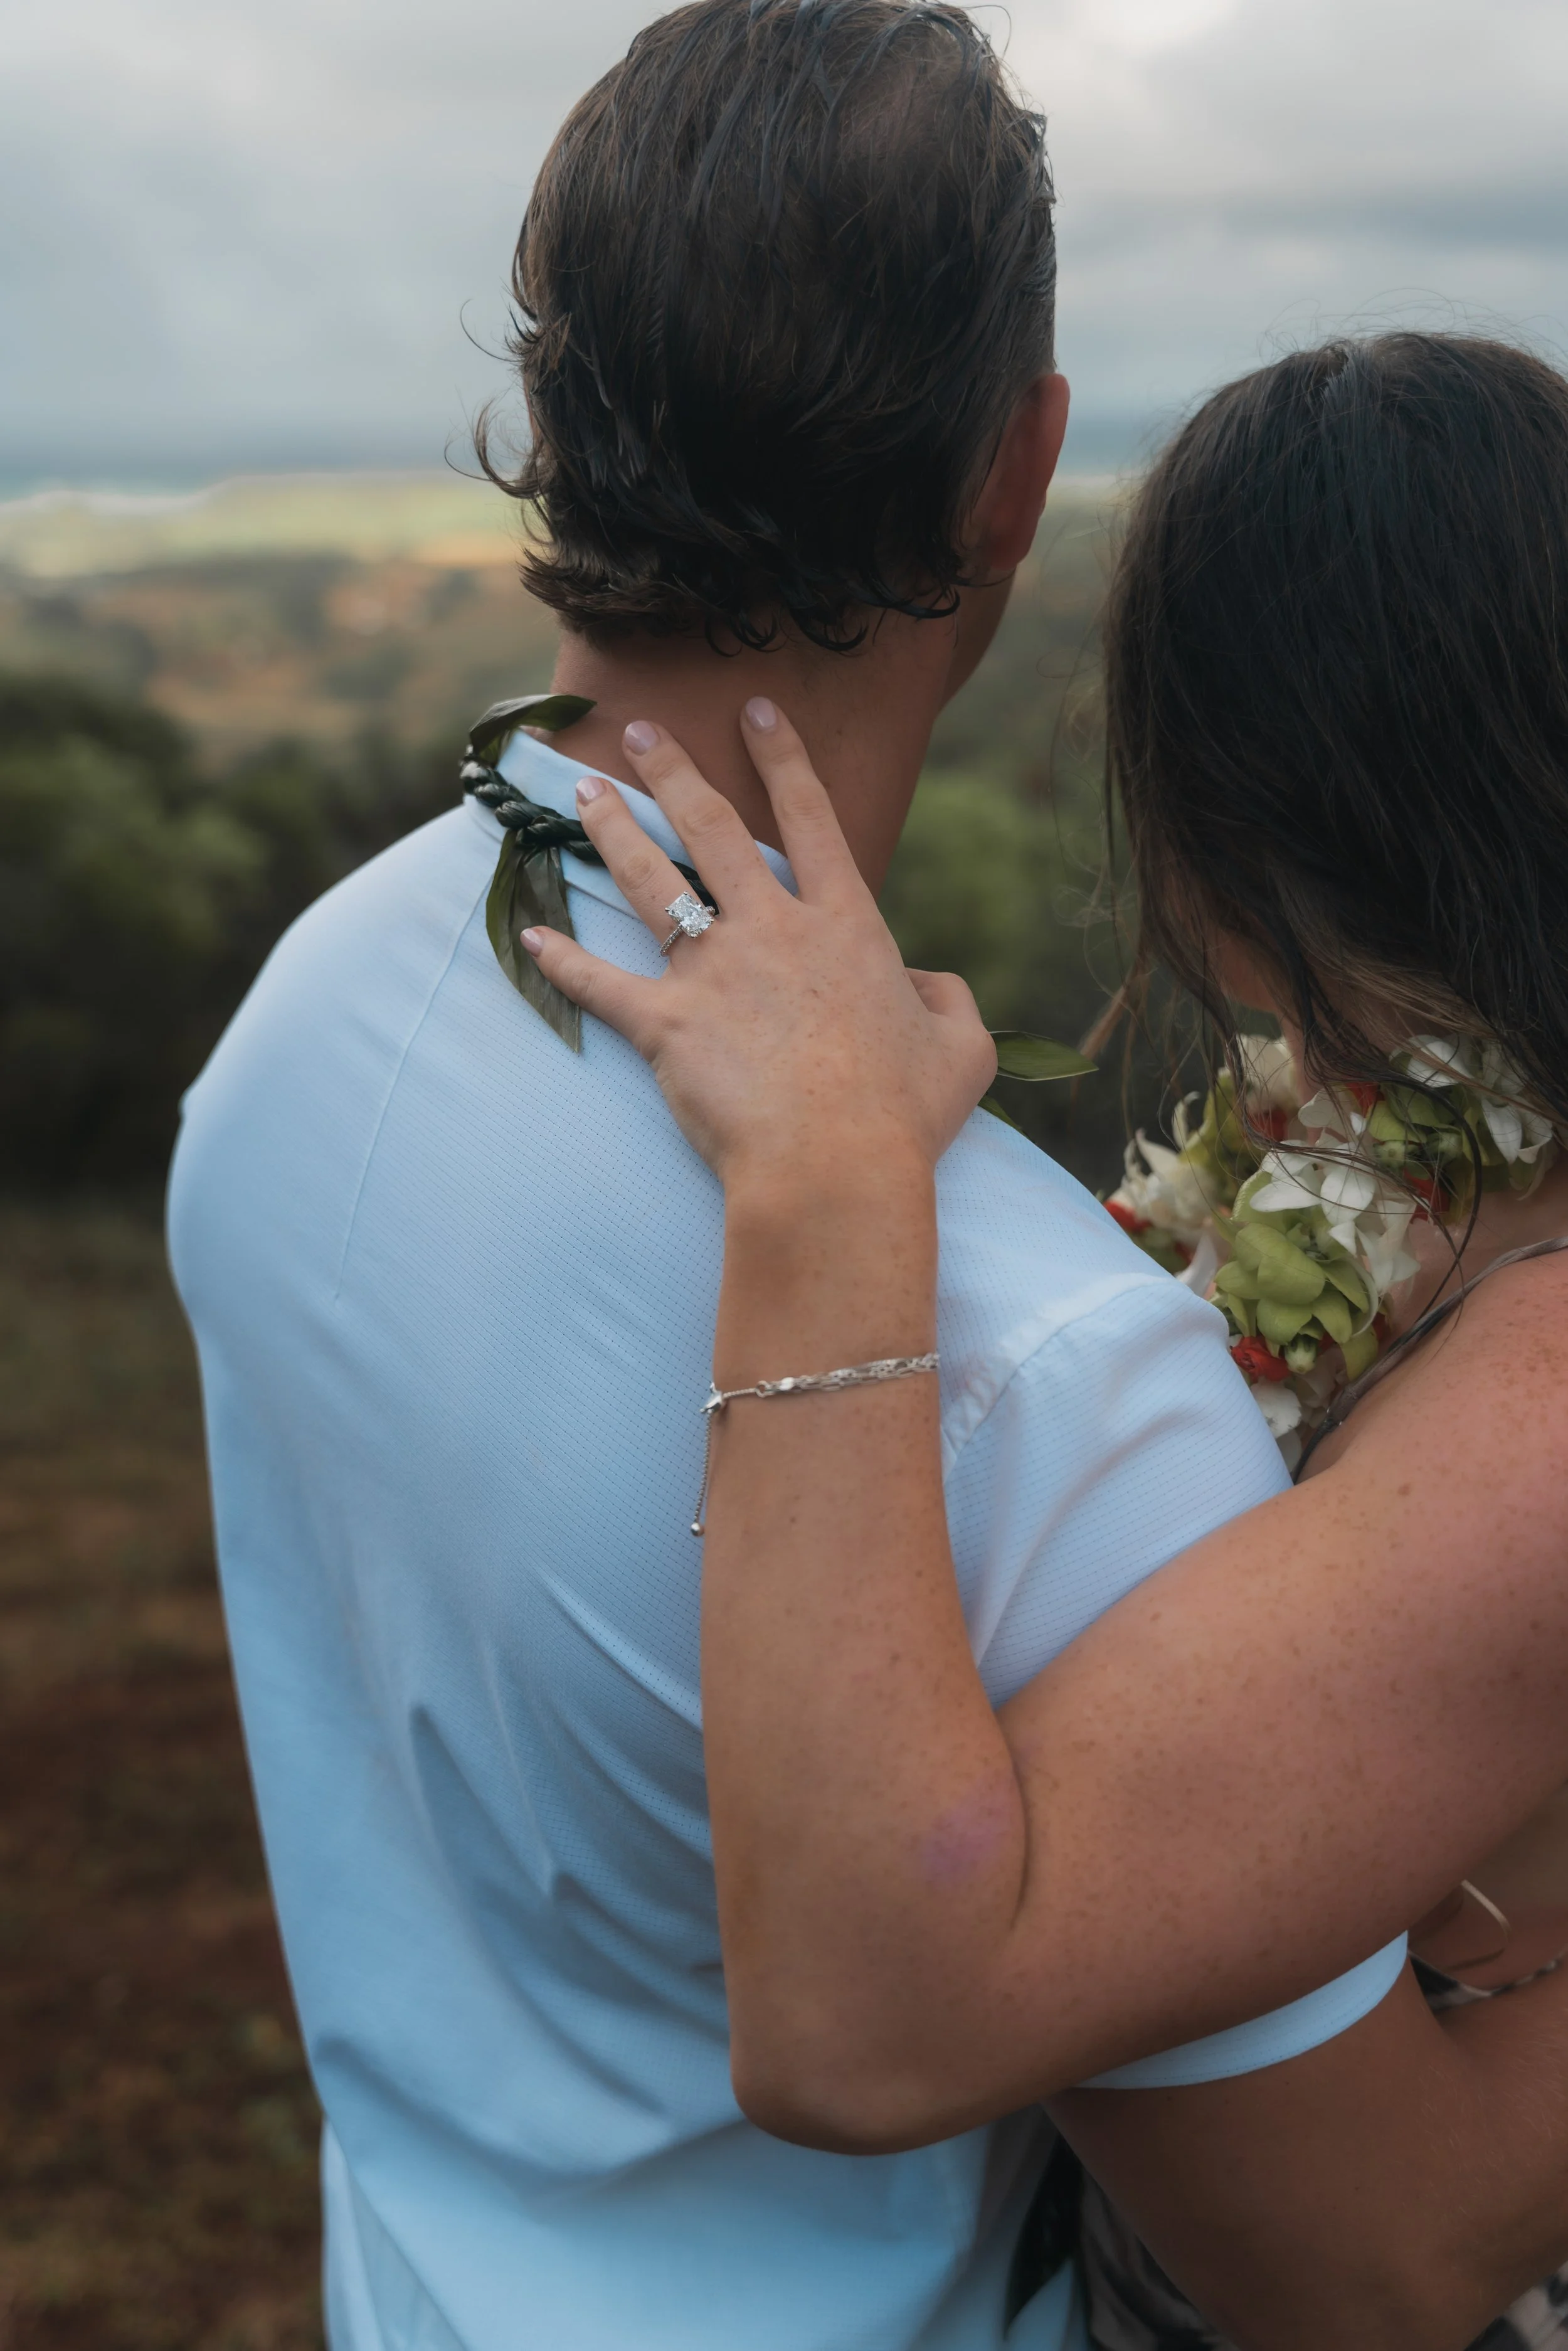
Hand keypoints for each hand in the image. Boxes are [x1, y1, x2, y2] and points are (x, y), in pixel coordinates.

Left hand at [522, 701, 996, 1188]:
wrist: (834, 1169)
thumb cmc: (905, 1117)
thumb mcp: (963, 1050)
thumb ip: (950, 1000)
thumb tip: (931, 984)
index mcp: (846, 925)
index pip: (811, 819)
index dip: (784, 757)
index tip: (756, 709)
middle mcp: (773, 931)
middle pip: (712, 829)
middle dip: (672, 770)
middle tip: (638, 731)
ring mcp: (714, 974)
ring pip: (651, 884)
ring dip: (612, 832)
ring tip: (583, 793)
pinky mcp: (666, 1026)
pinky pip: (603, 986)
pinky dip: (565, 964)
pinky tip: (534, 939)